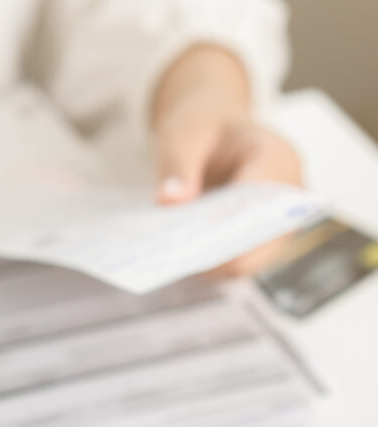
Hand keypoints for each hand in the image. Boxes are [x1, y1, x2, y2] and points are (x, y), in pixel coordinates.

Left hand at [152, 46, 302, 275]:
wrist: (214, 131)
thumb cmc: (205, 128)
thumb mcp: (183, 135)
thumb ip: (177, 165)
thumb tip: (170, 200)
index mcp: (277, 159)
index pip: (259, 205)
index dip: (226, 228)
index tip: (189, 239)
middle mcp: (289, 196)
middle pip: (257, 246)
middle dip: (216, 254)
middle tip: (173, 258)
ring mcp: (278, 223)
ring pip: (247, 263)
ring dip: (210, 264)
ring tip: (174, 260)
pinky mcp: (260, 241)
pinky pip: (237, 263)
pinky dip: (210, 264)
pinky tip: (182, 258)